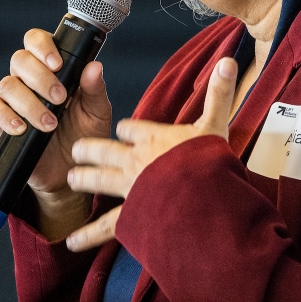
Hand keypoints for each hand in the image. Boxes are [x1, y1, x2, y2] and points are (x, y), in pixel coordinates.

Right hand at [0, 29, 112, 238]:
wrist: (69, 171)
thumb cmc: (84, 135)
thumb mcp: (96, 113)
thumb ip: (95, 90)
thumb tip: (94, 66)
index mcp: (52, 69)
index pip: (37, 42)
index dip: (43, 47)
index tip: (58, 64)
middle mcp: (28, 79)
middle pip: (20, 59)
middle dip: (40, 77)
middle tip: (59, 98)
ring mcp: (12, 99)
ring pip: (7, 85)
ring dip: (29, 103)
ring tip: (50, 124)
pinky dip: (5, 116)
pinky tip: (22, 128)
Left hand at [63, 56, 236, 251]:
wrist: (205, 198)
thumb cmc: (212, 162)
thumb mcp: (215, 124)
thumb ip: (218, 94)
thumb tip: (228, 60)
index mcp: (153, 137)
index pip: (131, 128)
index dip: (127, 129)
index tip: (123, 130)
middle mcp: (136, 160)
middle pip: (105, 151)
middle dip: (90, 150)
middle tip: (78, 150)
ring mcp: (130, 188)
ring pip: (99, 180)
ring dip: (84, 179)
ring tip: (72, 178)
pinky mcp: (131, 215)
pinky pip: (105, 225)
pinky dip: (88, 234)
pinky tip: (72, 241)